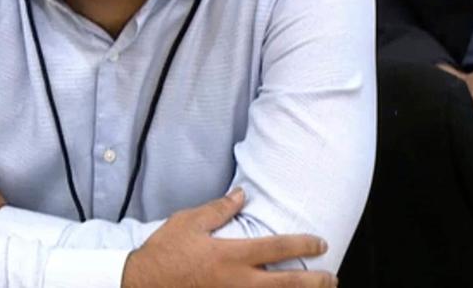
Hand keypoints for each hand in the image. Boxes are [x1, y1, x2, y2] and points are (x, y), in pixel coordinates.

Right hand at [122, 188, 336, 287]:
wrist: (142, 285)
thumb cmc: (164, 252)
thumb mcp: (189, 222)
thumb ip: (219, 209)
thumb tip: (241, 195)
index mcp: (232, 255)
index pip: (278, 248)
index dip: (304, 245)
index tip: (321, 243)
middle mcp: (238, 282)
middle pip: (287, 284)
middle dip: (314, 282)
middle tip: (331, 278)